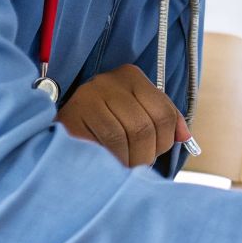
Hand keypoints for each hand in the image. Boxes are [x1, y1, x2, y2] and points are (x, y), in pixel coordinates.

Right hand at [54, 64, 189, 166]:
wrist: (57, 132)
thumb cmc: (104, 126)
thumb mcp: (136, 116)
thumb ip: (163, 121)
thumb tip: (184, 136)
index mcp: (130, 76)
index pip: (163, 111)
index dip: (166, 139)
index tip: (158, 151)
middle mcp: (108, 81)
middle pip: (146, 126)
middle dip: (147, 153)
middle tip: (139, 164)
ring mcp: (88, 96)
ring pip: (127, 136)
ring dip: (130, 160)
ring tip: (124, 166)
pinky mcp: (71, 116)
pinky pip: (105, 144)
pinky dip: (113, 160)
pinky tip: (108, 163)